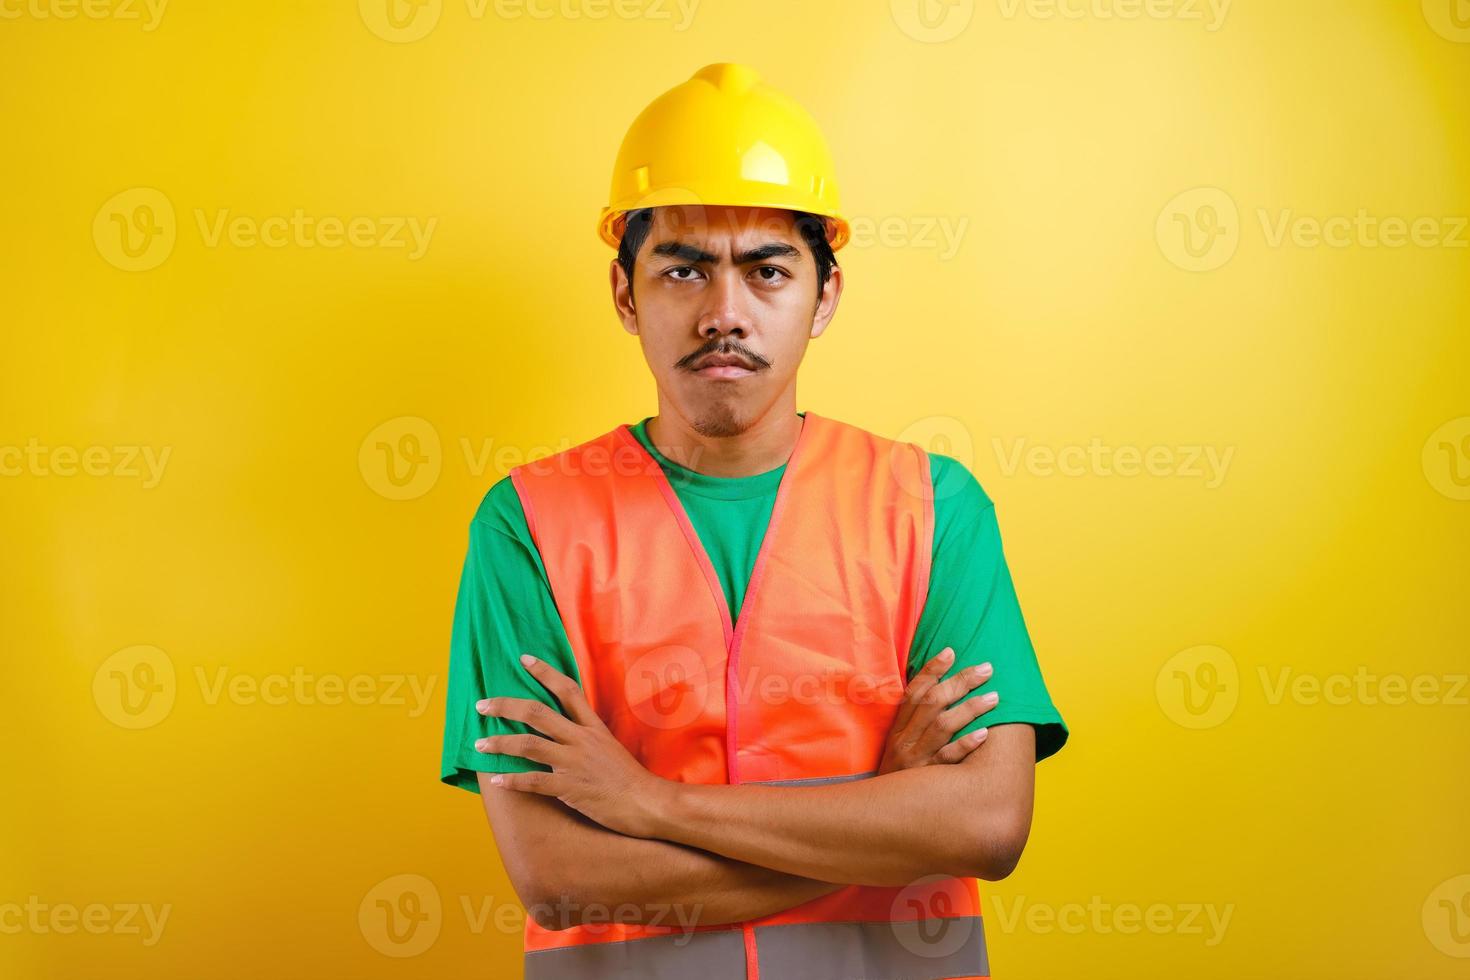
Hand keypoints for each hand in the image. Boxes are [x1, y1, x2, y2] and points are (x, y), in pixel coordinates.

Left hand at [474, 655, 670, 838]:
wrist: (647, 803)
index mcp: (592, 727)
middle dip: (506, 706)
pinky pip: (534, 782)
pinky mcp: (570, 788)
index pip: (567, 689)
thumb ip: (587, 736)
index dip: (544, 672)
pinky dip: (513, 780)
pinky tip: (497, 780)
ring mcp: (574, 763)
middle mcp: (580, 739)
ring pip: (529, 745)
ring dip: (500, 742)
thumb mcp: (610, 747)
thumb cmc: (629, 778)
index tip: (523, 659)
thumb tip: (566, 730)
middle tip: (482, 704)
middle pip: (537, 713)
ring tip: (479, 743)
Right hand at [877, 647, 998, 774]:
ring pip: (943, 726)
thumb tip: (937, 693)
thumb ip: (913, 722)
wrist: (879, 813)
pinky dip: (965, 745)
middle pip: (933, 702)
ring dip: (970, 708)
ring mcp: (916, 758)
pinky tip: (984, 734)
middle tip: (987, 668)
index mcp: (898, 728)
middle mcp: (906, 739)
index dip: (931, 669)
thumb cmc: (897, 775)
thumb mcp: (897, 745)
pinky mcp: (928, 779)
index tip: (951, 651)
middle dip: (961, 681)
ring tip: (995, 697)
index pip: (914, 691)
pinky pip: (948, 759)